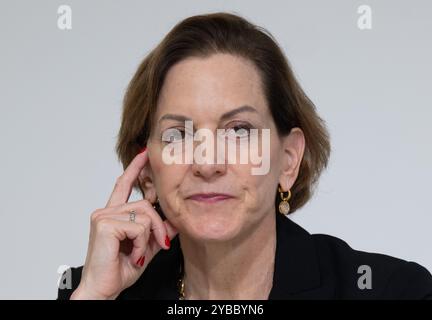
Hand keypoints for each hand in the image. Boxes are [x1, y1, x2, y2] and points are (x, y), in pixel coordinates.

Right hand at [70, 148, 177, 298]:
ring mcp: (103, 216)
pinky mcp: (104, 224)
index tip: (143, 154)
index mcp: (113, 215)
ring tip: (140, 254)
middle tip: (160, 243)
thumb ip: (158, 231)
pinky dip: (142, 244)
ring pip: (144, 214)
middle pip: (145, 204)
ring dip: (149, 237)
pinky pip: (138, 227)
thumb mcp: (147, 247)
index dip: (134, 169)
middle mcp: (106, 212)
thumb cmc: (120, 270)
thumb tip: (175, 220)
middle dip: (158, 225)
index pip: (124, 186)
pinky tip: (134, 256)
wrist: (104, 289)